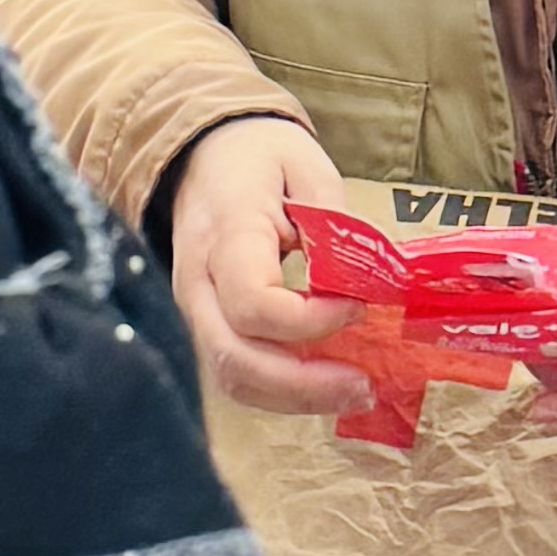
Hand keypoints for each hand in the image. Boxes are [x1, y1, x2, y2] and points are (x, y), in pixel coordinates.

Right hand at [164, 115, 366, 423]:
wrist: (202, 156)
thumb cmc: (258, 159)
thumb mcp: (306, 167)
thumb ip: (332, 225)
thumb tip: (356, 286)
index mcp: (224, 233)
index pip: (253, 302)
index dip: (310, 320)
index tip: (357, 306)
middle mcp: (197, 282)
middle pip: (235, 358)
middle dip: (303, 385)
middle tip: (362, 384)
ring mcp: (194, 310)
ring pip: (231, 377)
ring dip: (294, 398)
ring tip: (353, 391)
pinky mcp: (205, 327)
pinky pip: (236, 373)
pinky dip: (281, 391)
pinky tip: (323, 385)